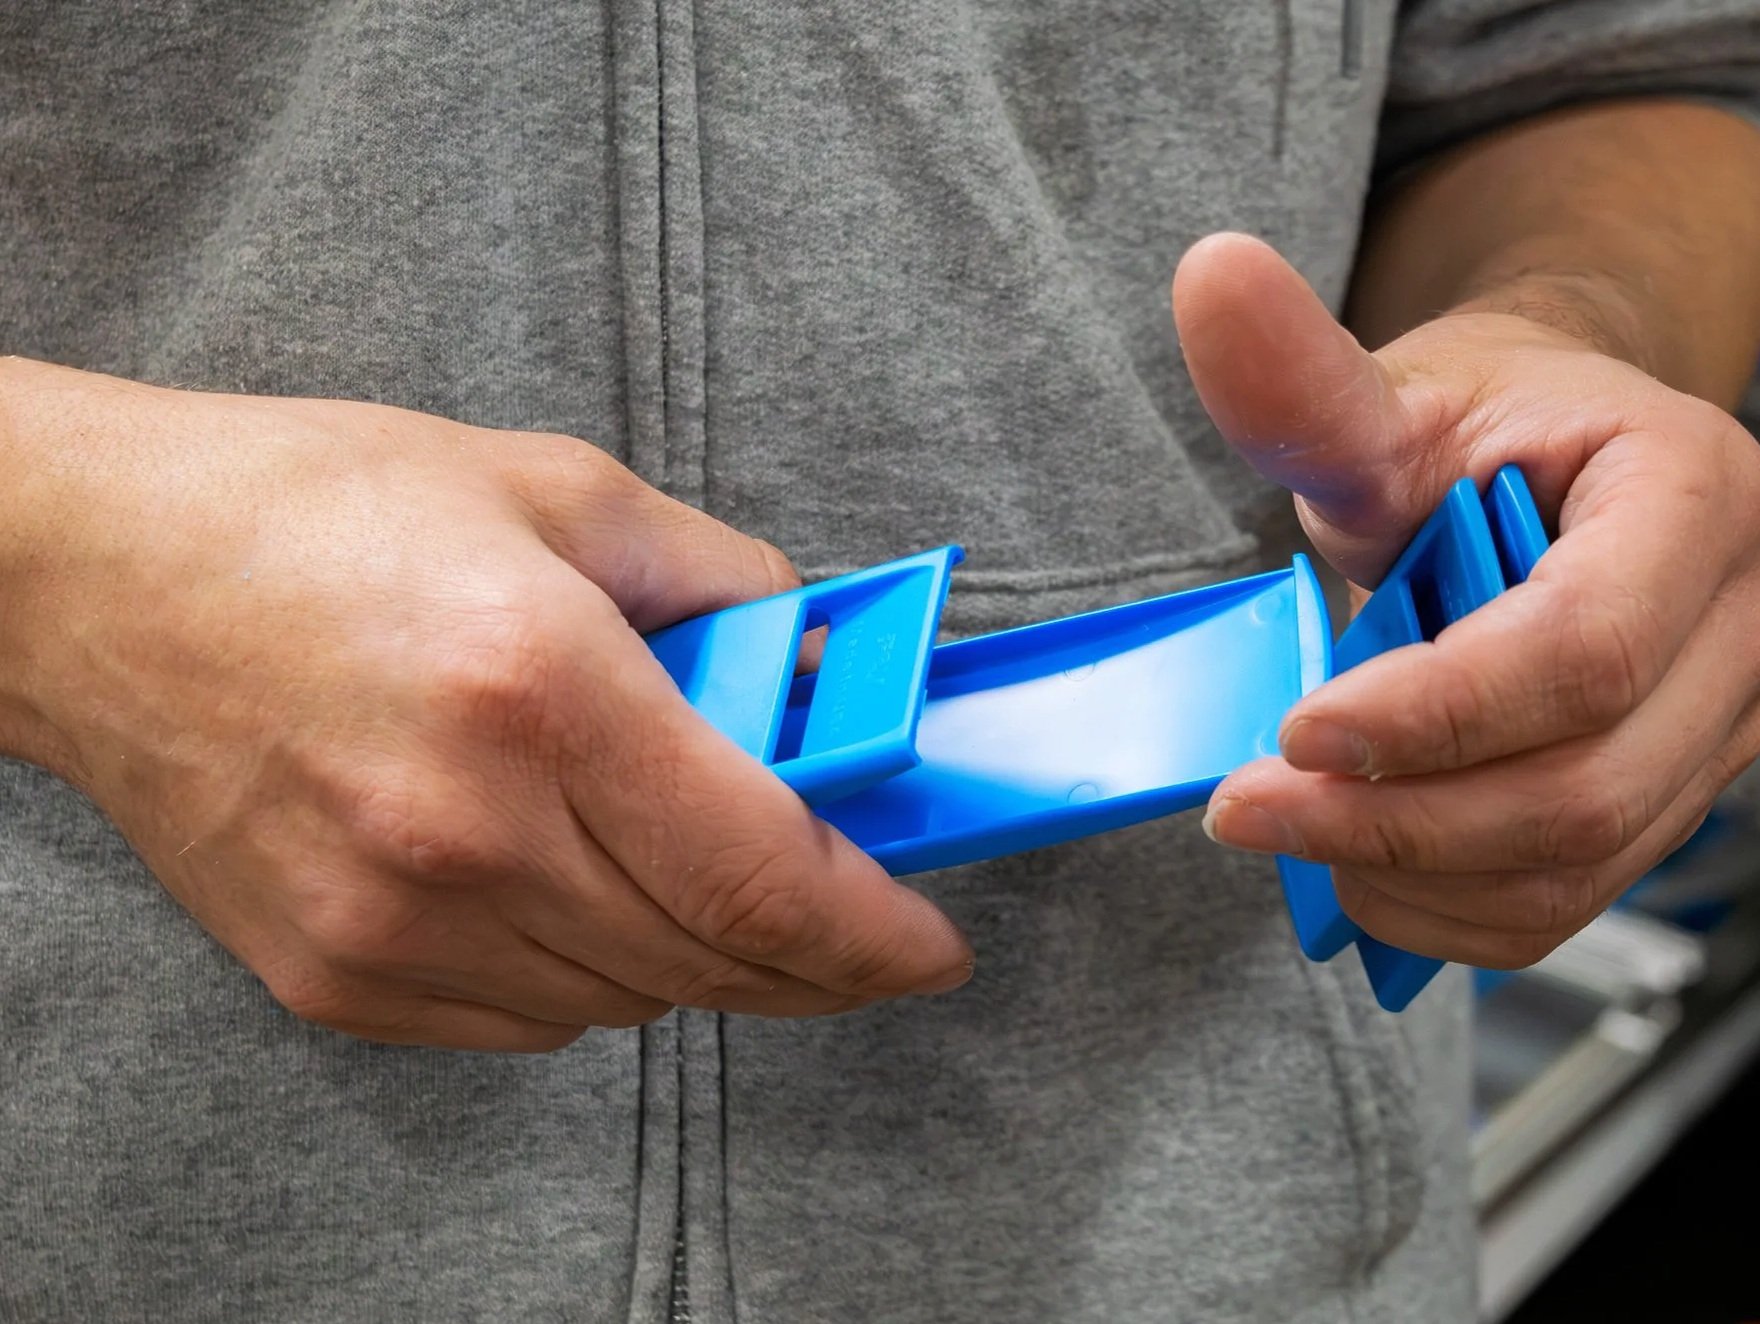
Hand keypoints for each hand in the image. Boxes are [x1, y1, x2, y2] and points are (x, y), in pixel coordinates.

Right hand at [0, 359, 970, 1049]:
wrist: (94, 578)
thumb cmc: (316, 511)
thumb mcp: (557, 491)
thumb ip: (723, 586)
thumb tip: (824, 670)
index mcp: (540, 690)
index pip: (763, 872)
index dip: (876, 928)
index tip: (934, 941)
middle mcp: (466, 831)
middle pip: (713, 959)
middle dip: (818, 953)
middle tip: (862, 919)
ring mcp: (390, 923)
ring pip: (632, 1000)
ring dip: (701, 951)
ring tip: (692, 861)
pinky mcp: (334, 977)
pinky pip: (531, 1021)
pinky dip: (593, 972)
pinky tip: (576, 885)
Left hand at [1171, 235, 1759, 968]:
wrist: (1540, 469)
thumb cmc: (1478, 430)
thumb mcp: (1388, 398)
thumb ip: (1303, 374)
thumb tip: (1210, 275)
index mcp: (1699, 496)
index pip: (1583, 648)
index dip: (1432, 713)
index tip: (1293, 732)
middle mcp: (1748, 619)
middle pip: (1587, 783)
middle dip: (1398, 819)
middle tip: (1251, 809)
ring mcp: (1722, 722)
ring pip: (1579, 862)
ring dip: (1412, 874)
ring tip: (1291, 832)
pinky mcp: (1674, 794)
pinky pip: (1572, 901)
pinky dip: (1449, 909)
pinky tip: (1358, 865)